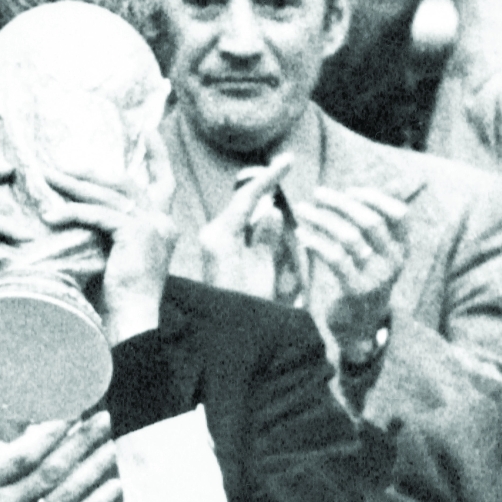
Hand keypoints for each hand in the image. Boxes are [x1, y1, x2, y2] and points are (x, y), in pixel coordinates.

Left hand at [44, 128, 176, 344]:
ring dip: (74, 187)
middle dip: (92, 172)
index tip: (147, 132)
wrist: (134, 321)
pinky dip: (72, 214)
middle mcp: (162, 222)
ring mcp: (151, 226)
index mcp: (164, 227)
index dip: (157, 156)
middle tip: (62, 165)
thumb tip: (90, 214)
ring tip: (48, 180)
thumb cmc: (124, 299)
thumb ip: (115, 232)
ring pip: (107, 195)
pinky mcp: (133, 234)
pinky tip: (50, 217)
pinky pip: (97, 215)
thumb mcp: (122, 257)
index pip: (164, 183)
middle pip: (125, 183)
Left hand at [197, 153, 294, 298]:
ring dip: (261, 205)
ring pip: (242, 216)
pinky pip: (240, 231)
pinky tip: (270, 220)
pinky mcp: (217, 257)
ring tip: (282, 189)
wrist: (221, 340)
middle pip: (242, 203)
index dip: (270, 177)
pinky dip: (256, 224)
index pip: (247, 197)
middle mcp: (212, 237)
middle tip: (287, 167)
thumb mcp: (262, 275)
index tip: (289, 160)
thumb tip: (271, 211)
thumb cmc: (243, 312)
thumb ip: (266, 240)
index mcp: (220, 237)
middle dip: (264, 187)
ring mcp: (213, 247)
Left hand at [295, 186, 409, 349]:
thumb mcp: (373, 253)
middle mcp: (394, 262)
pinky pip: (335, 258)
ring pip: (350, 237)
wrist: (358, 327)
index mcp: (402, 249)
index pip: (398, 213)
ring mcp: (377, 277)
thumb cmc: (361, 281)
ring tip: (303, 209)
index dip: (374, 197)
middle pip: (370, 221)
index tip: (349, 190)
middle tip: (317, 193)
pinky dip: (316, 241)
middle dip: (341, 203)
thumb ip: (369, 224)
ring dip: (323, 218)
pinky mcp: (357, 290)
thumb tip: (360, 189)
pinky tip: (301, 234)